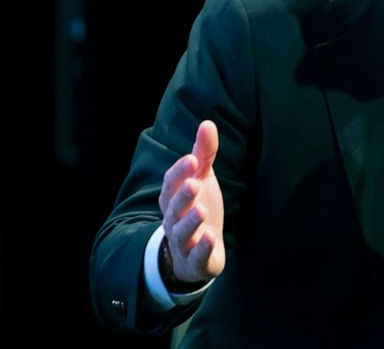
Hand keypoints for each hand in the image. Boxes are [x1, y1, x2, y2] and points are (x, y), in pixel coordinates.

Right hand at [158, 120, 225, 284]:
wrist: (195, 252)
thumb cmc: (197, 207)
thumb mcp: (202, 178)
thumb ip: (204, 153)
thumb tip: (207, 123)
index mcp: (173, 197)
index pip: (171, 183)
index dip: (180, 172)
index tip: (192, 159)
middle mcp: (174, 219)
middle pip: (174, 207)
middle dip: (183, 196)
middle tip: (194, 183)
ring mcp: (184, 241)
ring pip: (182, 232)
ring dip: (191, 222)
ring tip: (202, 211)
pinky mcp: (196, 260)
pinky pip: (196, 256)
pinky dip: (202, 248)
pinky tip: (212, 237)